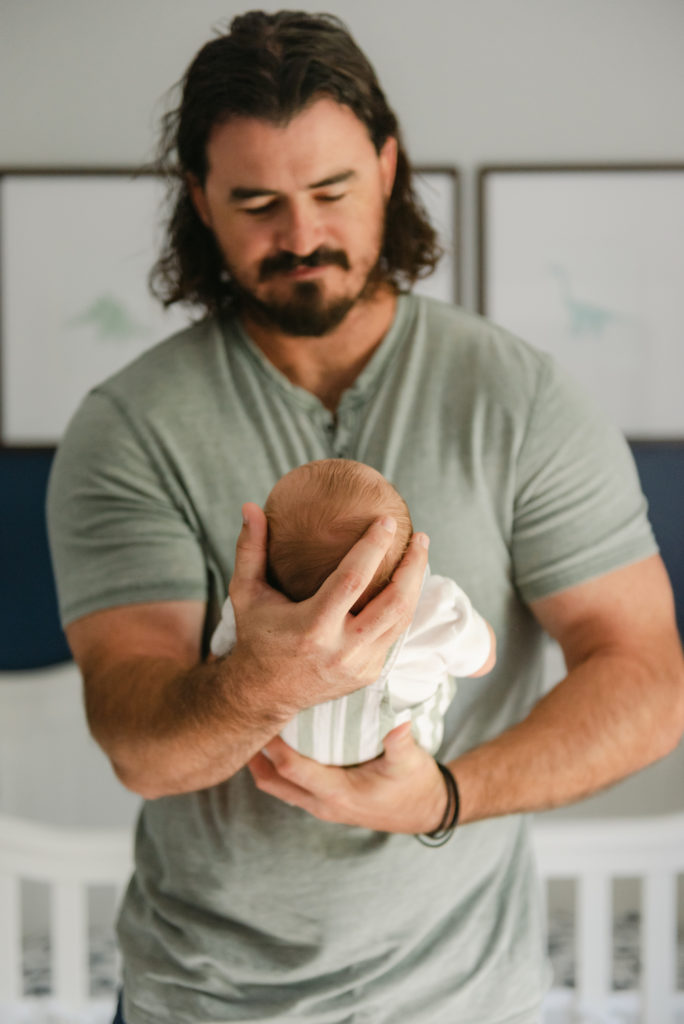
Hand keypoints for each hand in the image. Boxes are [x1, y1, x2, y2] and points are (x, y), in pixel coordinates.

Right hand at [228, 502, 429, 715]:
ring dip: (417, 585)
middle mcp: (341, 650)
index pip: (353, 580)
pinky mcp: (368, 674)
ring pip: (403, 620)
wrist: (263, 694)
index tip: (388, 521)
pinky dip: (404, 606)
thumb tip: (251, 506)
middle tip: (420, 538)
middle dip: (414, 567)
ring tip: (420, 554)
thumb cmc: (256, 634)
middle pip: (394, 603)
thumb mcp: (245, 593)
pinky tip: (407, 582)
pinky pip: (394, 635)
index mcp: (311, 627)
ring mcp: (359, 665)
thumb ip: (250, 549)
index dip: (373, 548)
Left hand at [247, 723, 447, 833]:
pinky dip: (278, 769)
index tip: (266, 718)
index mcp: (338, 794)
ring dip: (264, 763)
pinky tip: (280, 744)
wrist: (425, 811)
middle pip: (273, 783)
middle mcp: (324, 804)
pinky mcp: (325, 803)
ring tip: (258, 730)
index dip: (274, 747)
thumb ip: (400, 743)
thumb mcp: (412, 762)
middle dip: (257, 756)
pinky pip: (290, 787)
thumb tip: (398, 723)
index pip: (293, 770)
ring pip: (277, 787)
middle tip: (248, 723)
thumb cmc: (416, 785)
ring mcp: (322, 806)